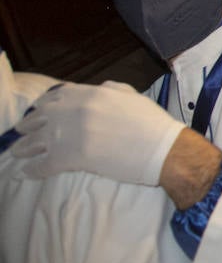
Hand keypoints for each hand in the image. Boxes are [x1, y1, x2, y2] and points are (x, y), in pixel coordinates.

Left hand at [12, 81, 186, 186]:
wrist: (162, 149)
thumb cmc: (152, 123)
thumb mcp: (131, 96)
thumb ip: (109, 90)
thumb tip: (97, 89)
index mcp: (89, 94)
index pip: (55, 97)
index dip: (42, 106)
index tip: (36, 112)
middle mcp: (73, 110)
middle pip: (39, 118)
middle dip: (27, 126)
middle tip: (21, 133)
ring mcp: (69, 134)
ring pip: (34, 141)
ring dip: (23, 148)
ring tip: (16, 153)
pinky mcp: (69, 157)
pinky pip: (41, 165)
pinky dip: (31, 170)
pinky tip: (26, 173)